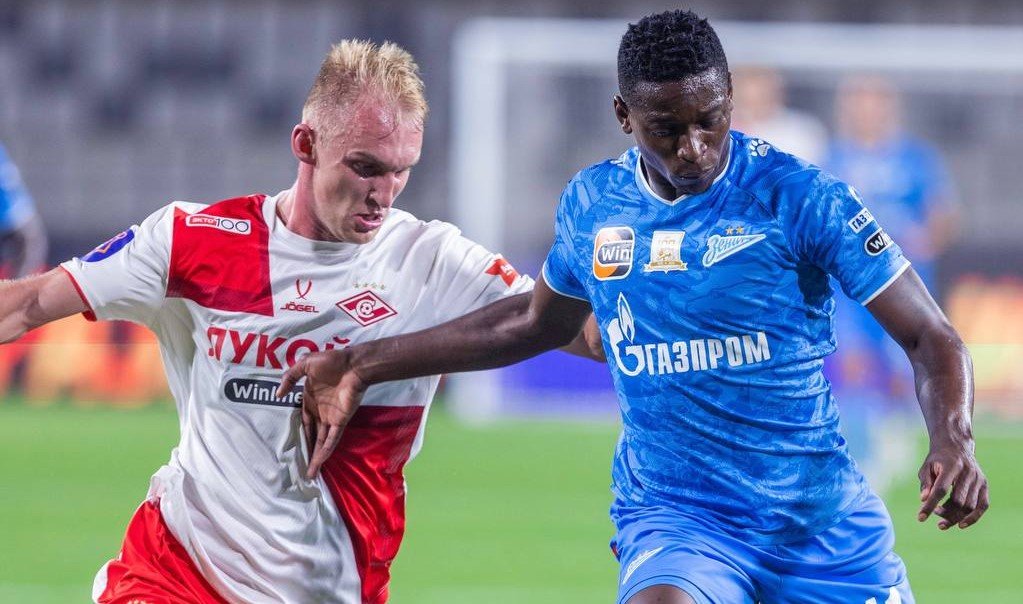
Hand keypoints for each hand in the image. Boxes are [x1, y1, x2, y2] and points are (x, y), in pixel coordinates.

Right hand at [277, 350, 368, 478]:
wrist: (353, 365)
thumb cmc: (331, 362)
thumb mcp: (305, 364)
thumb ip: (290, 377)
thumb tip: (278, 394)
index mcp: (311, 399)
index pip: (304, 420)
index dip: (299, 432)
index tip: (293, 445)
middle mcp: (320, 411)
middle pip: (312, 435)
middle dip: (307, 450)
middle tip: (300, 467)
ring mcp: (331, 418)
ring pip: (321, 441)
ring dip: (316, 457)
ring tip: (310, 474)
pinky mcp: (340, 421)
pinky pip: (332, 439)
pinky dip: (325, 451)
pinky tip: (319, 462)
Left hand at [917, 440, 988, 529]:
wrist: (956, 446)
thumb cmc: (938, 459)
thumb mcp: (927, 467)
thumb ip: (925, 483)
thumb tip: (923, 500)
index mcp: (951, 466)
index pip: (940, 490)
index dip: (930, 505)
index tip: (921, 518)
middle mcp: (968, 473)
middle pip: (958, 501)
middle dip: (944, 512)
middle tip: (934, 513)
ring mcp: (978, 479)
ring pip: (969, 506)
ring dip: (955, 517)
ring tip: (942, 520)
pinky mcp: (984, 485)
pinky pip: (983, 506)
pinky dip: (973, 517)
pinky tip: (960, 524)